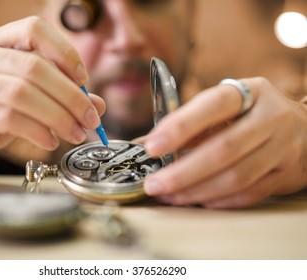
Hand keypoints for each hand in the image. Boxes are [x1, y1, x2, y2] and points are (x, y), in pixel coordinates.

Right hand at [0, 16, 104, 171]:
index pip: (34, 29)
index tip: (85, 80)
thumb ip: (60, 96)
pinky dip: (35, 131)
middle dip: (70, 96)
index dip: (65, 52)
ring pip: (21, 93)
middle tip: (90, 119)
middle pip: (34, 67)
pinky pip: (5, 118)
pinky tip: (49, 141)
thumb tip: (97, 105)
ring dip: (57, 116)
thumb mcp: (27, 97)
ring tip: (74, 133)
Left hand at [144, 77, 306, 207]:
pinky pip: (248, 194)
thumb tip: (148, 144)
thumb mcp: (227, 106)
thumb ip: (192, 122)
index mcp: (250, 93)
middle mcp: (270, 117)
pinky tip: (195, 200)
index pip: (213, 105)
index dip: (180, 126)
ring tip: (168, 195)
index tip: (151, 147)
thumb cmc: (251, 114)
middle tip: (153, 184)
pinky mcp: (285, 175)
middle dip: (182, 172)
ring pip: (236, 177)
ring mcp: (282, 148)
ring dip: (196, 191)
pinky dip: (218, 200)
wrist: (305, 129)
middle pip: (223, 149)